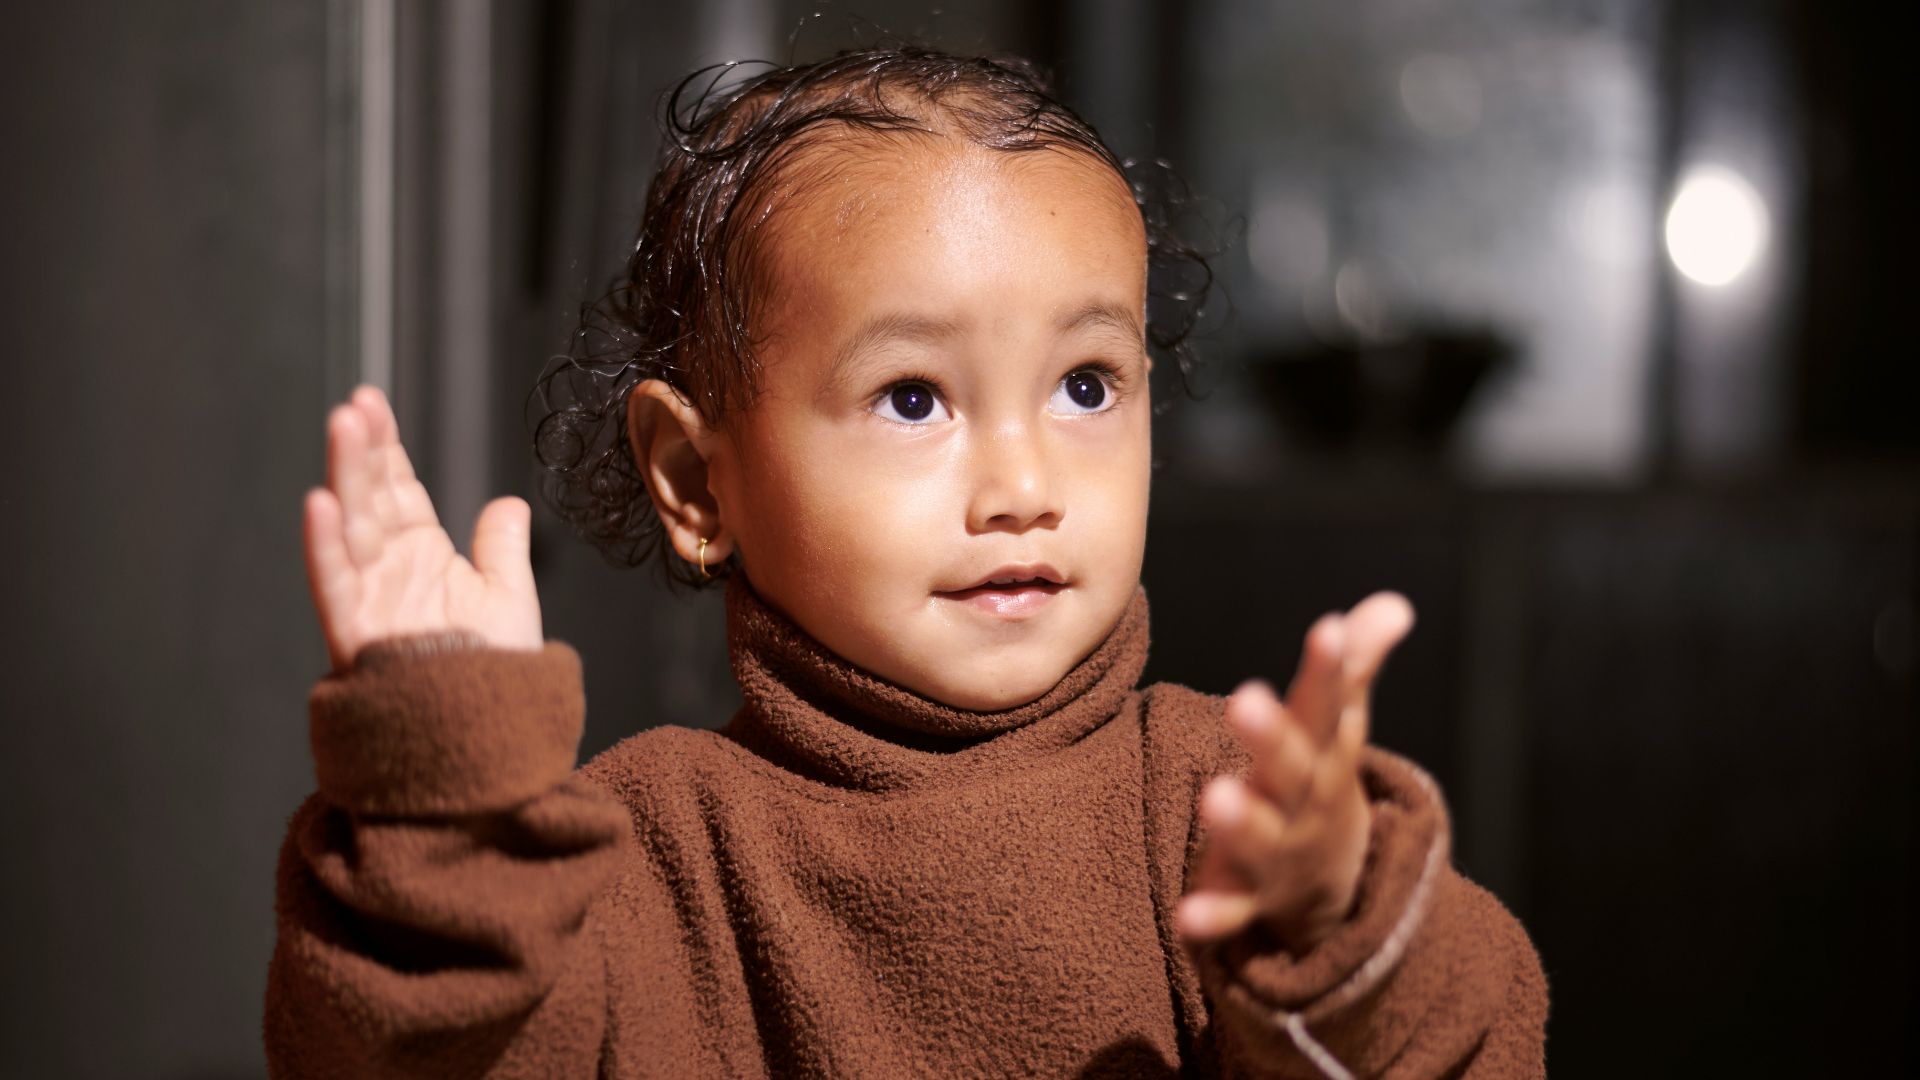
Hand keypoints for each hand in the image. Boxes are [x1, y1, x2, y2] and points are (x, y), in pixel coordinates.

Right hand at [302, 385, 542, 671]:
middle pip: (369, 499)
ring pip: (350, 529)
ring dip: (344, 478)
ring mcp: (371, 602)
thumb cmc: (494, 680)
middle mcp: (390, 573)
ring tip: (343, 427)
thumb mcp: (509, 601)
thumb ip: (500, 549)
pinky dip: (325, 547)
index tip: (372, 402)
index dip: (383, 447)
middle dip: (361, 450)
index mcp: (422, 559)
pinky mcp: (358, 636)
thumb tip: (508, 503)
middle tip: (356, 404)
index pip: (396, 490)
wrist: (486, 740)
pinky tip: (321, 503)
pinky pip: (335, 587)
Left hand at [1177, 592, 1415, 953]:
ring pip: (1261, 837)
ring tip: (1211, 796)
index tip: (1327, 628)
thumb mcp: (1339, 729)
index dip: (1331, 668)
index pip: (1330, 706)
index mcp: (1325, 756)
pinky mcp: (1248, 899)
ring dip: (1240, 820)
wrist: (1332, 886)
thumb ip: (1353, 667)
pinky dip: (1215, 917)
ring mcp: (1279, 854)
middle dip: (1272, 737)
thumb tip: (1394, 604)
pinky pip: (1233, 913)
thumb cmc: (1319, 783)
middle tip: (1243, 699)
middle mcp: (1305, 803)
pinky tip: (1188, 917)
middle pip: (1292, 767)